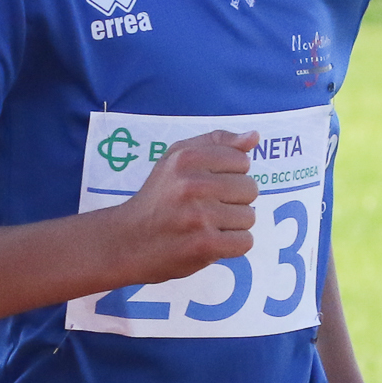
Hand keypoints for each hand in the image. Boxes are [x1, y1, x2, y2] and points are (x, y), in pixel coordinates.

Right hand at [111, 130, 258, 282]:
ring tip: (206, 226)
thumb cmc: (158, 198)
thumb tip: (254, 137)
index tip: (208, 186)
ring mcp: (199, 215)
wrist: (127, 241)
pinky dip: (232, 245)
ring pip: (249, 216)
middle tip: (206, 209)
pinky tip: (210, 242)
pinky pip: (245, 241)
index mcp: (186, 157)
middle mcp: (192, 183)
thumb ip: (217, 143)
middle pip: (250, 188)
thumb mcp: (177, 159)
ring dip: (232, 225)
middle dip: (234, 201)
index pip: (242, 161)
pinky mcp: (204, 244)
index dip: (230, 176)